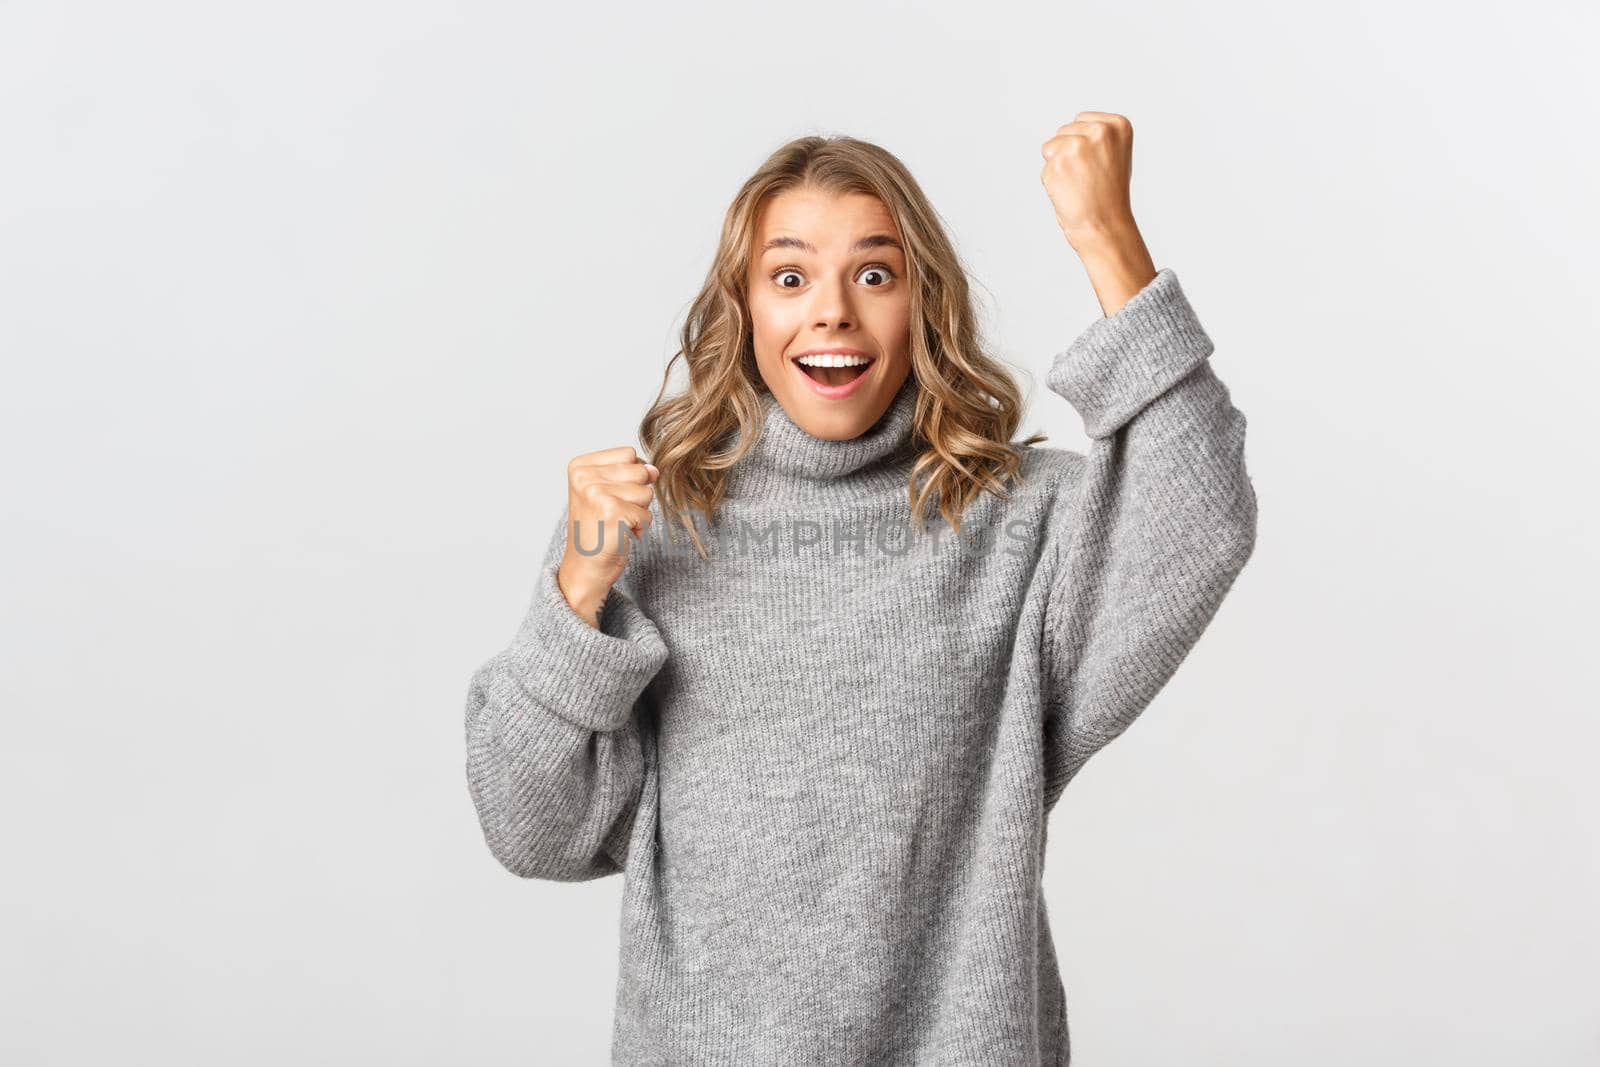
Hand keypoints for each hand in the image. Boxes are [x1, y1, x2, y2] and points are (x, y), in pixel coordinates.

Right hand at [556, 447, 657, 627]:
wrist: (585, 568)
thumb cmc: (597, 530)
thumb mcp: (608, 491)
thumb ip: (631, 473)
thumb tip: (654, 470)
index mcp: (580, 466)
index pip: (629, 454)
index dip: (630, 477)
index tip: (609, 497)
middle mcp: (584, 477)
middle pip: (640, 471)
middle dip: (636, 495)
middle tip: (613, 513)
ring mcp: (597, 494)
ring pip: (647, 493)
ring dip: (639, 512)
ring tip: (616, 524)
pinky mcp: (612, 513)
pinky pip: (647, 514)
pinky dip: (639, 528)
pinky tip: (619, 535)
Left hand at [1040, 112, 1156, 314]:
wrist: (1105, 226)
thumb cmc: (1110, 195)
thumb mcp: (1115, 154)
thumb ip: (1096, 136)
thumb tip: (1071, 129)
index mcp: (1118, 125)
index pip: (1081, 119)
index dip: (1084, 144)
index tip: (1099, 164)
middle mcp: (1099, 131)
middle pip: (1063, 131)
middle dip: (1069, 154)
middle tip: (1088, 177)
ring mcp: (1077, 147)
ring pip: (1050, 147)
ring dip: (1058, 166)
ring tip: (1079, 183)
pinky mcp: (1057, 164)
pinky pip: (1044, 168)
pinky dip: (1052, 182)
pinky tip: (1070, 192)